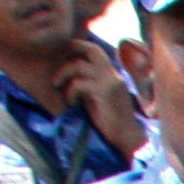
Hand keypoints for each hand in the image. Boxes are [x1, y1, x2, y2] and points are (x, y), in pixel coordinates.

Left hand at [55, 41, 145, 160]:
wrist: (127, 137)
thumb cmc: (111, 120)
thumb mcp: (99, 96)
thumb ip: (90, 82)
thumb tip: (69, 73)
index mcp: (112, 75)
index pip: (95, 50)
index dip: (78, 46)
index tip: (62, 54)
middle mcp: (113, 74)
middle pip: (91, 49)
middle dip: (71, 48)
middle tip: (56, 57)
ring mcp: (110, 82)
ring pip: (79, 65)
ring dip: (63, 73)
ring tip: (57, 85)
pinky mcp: (104, 92)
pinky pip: (78, 83)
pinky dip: (70, 91)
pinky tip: (72, 102)